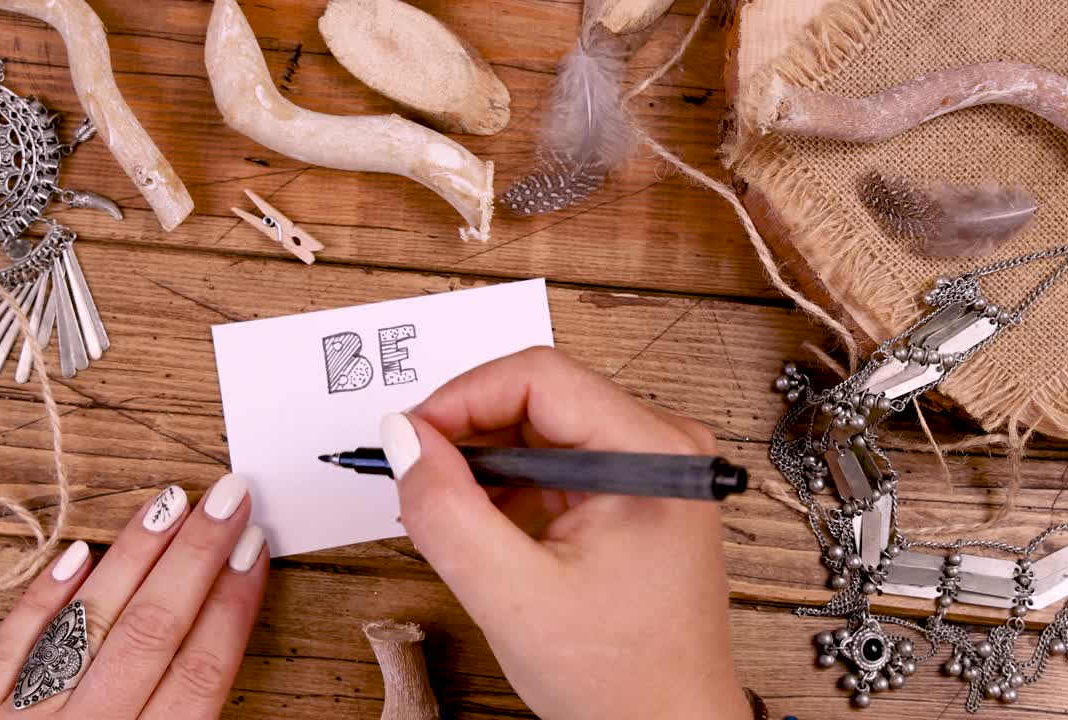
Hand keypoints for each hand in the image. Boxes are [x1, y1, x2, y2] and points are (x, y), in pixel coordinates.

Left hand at [0, 474, 268, 719]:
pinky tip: (77, 553)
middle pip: (154, 629)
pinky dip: (43, 599)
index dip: (234, 604)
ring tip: (170, 503)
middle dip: (198, 556)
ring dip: (134, 557)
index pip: (200, 669)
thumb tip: (214, 659)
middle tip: (230, 498)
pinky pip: (8, 647)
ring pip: (88, 622)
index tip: (254, 550)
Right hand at [382, 347, 751, 719]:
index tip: (412, 438)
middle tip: (419, 481)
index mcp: (652, 453)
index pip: (538, 376)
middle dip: (467, 435)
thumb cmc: (623, 678)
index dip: (461, 398)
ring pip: (539, 428)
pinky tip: (485, 529)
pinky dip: (507, 486)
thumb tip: (405, 438)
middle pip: (538, 396)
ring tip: (453, 519)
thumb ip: (447, 511)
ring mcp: (649, 467)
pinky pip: (553, 460)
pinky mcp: (631, 489)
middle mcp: (661, 446)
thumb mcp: (513, 595)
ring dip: (484, 465)